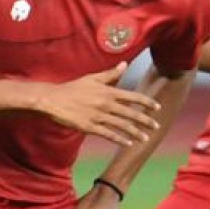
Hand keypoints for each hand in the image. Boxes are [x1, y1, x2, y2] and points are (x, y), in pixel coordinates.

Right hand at [38, 62, 160, 145]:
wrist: (52, 99)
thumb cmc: (72, 88)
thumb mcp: (92, 78)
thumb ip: (111, 73)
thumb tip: (125, 64)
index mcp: (108, 92)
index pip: (133, 97)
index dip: (147, 103)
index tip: (157, 108)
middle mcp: (106, 104)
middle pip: (131, 114)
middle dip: (146, 121)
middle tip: (157, 126)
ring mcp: (99, 116)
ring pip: (122, 126)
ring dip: (136, 132)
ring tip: (146, 138)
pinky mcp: (90, 127)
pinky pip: (109, 134)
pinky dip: (120, 139)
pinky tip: (129, 143)